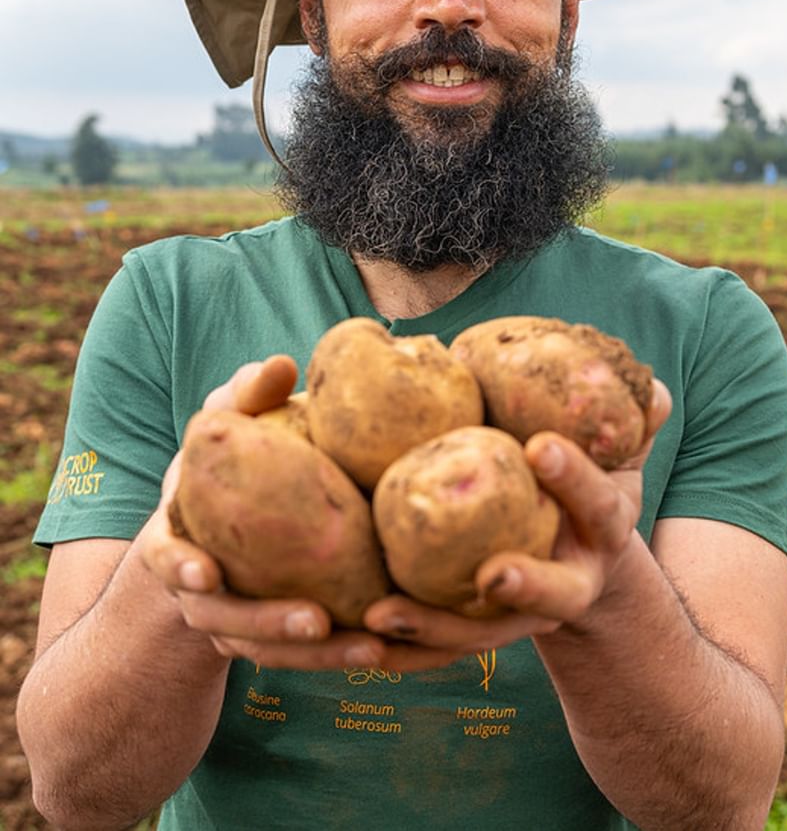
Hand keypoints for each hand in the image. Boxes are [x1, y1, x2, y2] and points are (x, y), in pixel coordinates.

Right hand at [139, 355, 401, 670]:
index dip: (180, 568)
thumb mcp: (227, 425)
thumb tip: (281, 363)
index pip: (165, 557)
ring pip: (268, 651)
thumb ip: (245, 396)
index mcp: (178, 536)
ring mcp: (234, 619)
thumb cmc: (231, 461)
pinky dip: (339, 658)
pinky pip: (302, 659)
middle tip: (315, 620)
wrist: (230, 518)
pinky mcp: (275, 637)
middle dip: (267, 624)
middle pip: (224, 619)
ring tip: (368, 649)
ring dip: (316, 656)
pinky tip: (385, 649)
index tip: (206, 574)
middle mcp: (199, 588)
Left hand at [362, 379, 672, 660]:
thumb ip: (633, 422)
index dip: (574, 478)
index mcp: (604, 530)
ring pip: (482, 635)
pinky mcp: (477, 632)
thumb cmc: (587, 491)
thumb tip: (652, 390)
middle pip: (553, 595)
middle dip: (525, 586)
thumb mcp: (618, 458)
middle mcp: (569, 583)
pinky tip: (359, 646)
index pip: (598, 504)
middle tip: (491, 574)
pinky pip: (439, 652)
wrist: (580, 565)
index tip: (539, 447)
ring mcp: (522, 616)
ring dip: (432, 629)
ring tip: (379, 614)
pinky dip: (402, 654)